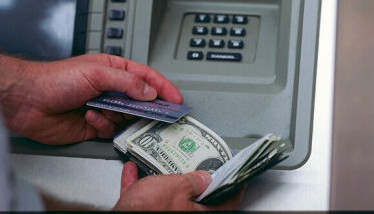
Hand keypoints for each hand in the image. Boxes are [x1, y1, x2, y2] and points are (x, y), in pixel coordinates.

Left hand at [0, 50, 181, 144]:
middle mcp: (109, 89)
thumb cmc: (55, 79)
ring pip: (127, 117)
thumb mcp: (96, 73)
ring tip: (106, 111)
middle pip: (139, 99)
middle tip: (154, 114)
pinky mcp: (93, 125)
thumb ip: (126, 82)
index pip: (145, 77)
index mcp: (113, 70)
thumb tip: (149, 91)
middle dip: (146, 107)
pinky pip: (110, 129)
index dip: (162, 87)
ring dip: (119, 116)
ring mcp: (103, 107)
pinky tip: (89, 117)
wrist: (27, 101)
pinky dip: (103, 125)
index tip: (175, 98)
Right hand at [113, 162, 244, 210]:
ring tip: (162, 165)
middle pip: (195, 200)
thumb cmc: (149, 208)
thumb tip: (204, 178)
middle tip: (201, 167)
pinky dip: (139, 184)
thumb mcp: (178, 186)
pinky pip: (143, 198)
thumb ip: (193, 181)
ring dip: (163, 180)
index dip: (234, 189)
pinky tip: (133, 170)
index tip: (239, 180)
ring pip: (167, 198)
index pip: (226, 203)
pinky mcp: (141, 213)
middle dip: (195, 183)